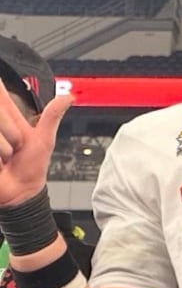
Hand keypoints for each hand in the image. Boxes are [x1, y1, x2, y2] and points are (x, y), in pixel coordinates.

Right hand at [0, 82, 71, 206]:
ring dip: (2, 148)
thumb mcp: (44, 139)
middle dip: (11, 134)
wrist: (19, 193)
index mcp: (9, 118)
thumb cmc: (31, 167)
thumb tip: (69, 95)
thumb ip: (52, 115)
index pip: (0, 94)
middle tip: (13, 149)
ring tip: (4, 157)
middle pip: (0, 113)